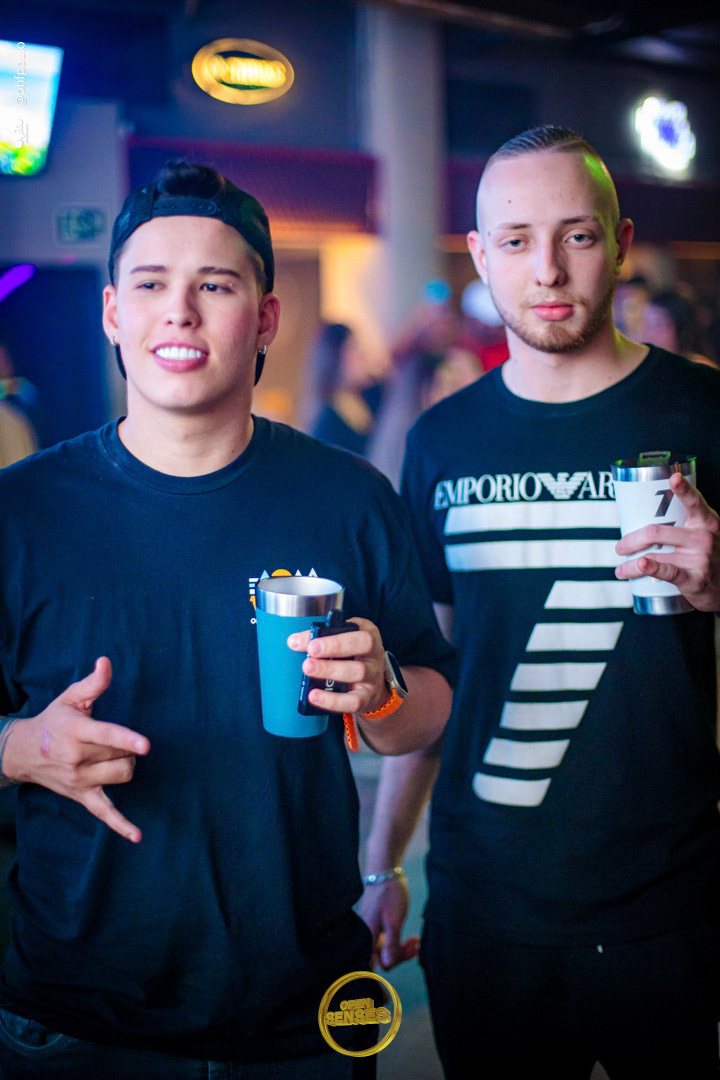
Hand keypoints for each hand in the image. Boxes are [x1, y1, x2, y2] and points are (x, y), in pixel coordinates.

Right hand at [1, 658, 149, 841]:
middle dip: (126, 747)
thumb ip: (93, 683)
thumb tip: (106, 662)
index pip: (106, 736)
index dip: (127, 739)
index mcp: (76, 732)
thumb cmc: (54, 720)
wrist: (23, 752)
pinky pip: (105, 814)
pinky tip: (137, 836)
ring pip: (121, 776)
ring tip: (115, 756)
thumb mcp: (71, 698)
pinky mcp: (82, 796)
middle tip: (113, 739)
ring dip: (126, 764)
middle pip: (120, 756)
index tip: (145, 745)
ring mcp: (79, 780)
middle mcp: (76, 759)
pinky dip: (121, 825)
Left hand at [287, 617, 388, 715]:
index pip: (355, 629)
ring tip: (308, 670)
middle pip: (363, 645)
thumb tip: (294, 641)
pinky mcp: (367, 697)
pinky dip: (333, 700)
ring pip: (358, 671)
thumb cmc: (352, 657)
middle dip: (334, 647)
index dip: (333, 636)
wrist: (371, 686)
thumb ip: (320, 638)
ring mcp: (373, 676)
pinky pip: (353, 701)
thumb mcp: (341, 642)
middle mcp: (374, 654)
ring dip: (330, 670)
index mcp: (367, 633)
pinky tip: (315, 696)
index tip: (311, 642)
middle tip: (310, 652)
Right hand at [357, 876, 419, 969]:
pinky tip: (412, 939)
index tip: (398, 971)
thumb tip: (388, 965)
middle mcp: (366, 938)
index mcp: (366, 937)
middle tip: (416, 946)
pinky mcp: (378, 929)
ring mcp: (372, 933)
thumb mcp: (393, 920)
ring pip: (387, 953)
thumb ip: (391, 944)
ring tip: (416, 941)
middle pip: (382, 961)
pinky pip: (389, 944)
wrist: (384, 872)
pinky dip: (400, 944)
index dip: (383, 972)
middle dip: (400, 957)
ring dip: (403, 951)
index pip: (369, 967)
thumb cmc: (388, 893)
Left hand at [615, 473, 719, 611]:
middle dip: (631, 540)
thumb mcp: (703, 534)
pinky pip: (667, 571)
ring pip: (654, 555)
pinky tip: (640, 565)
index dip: (683, 489)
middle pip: (656, 532)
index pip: (694, 502)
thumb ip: (682, 524)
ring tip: (621, 569)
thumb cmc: (708, 557)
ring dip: (630, 564)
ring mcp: (700, 558)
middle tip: (621, 547)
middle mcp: (703, 537)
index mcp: (706, 522)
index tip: (673, 478)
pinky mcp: (695, 579)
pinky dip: (650, 568)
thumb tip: (644, 518)